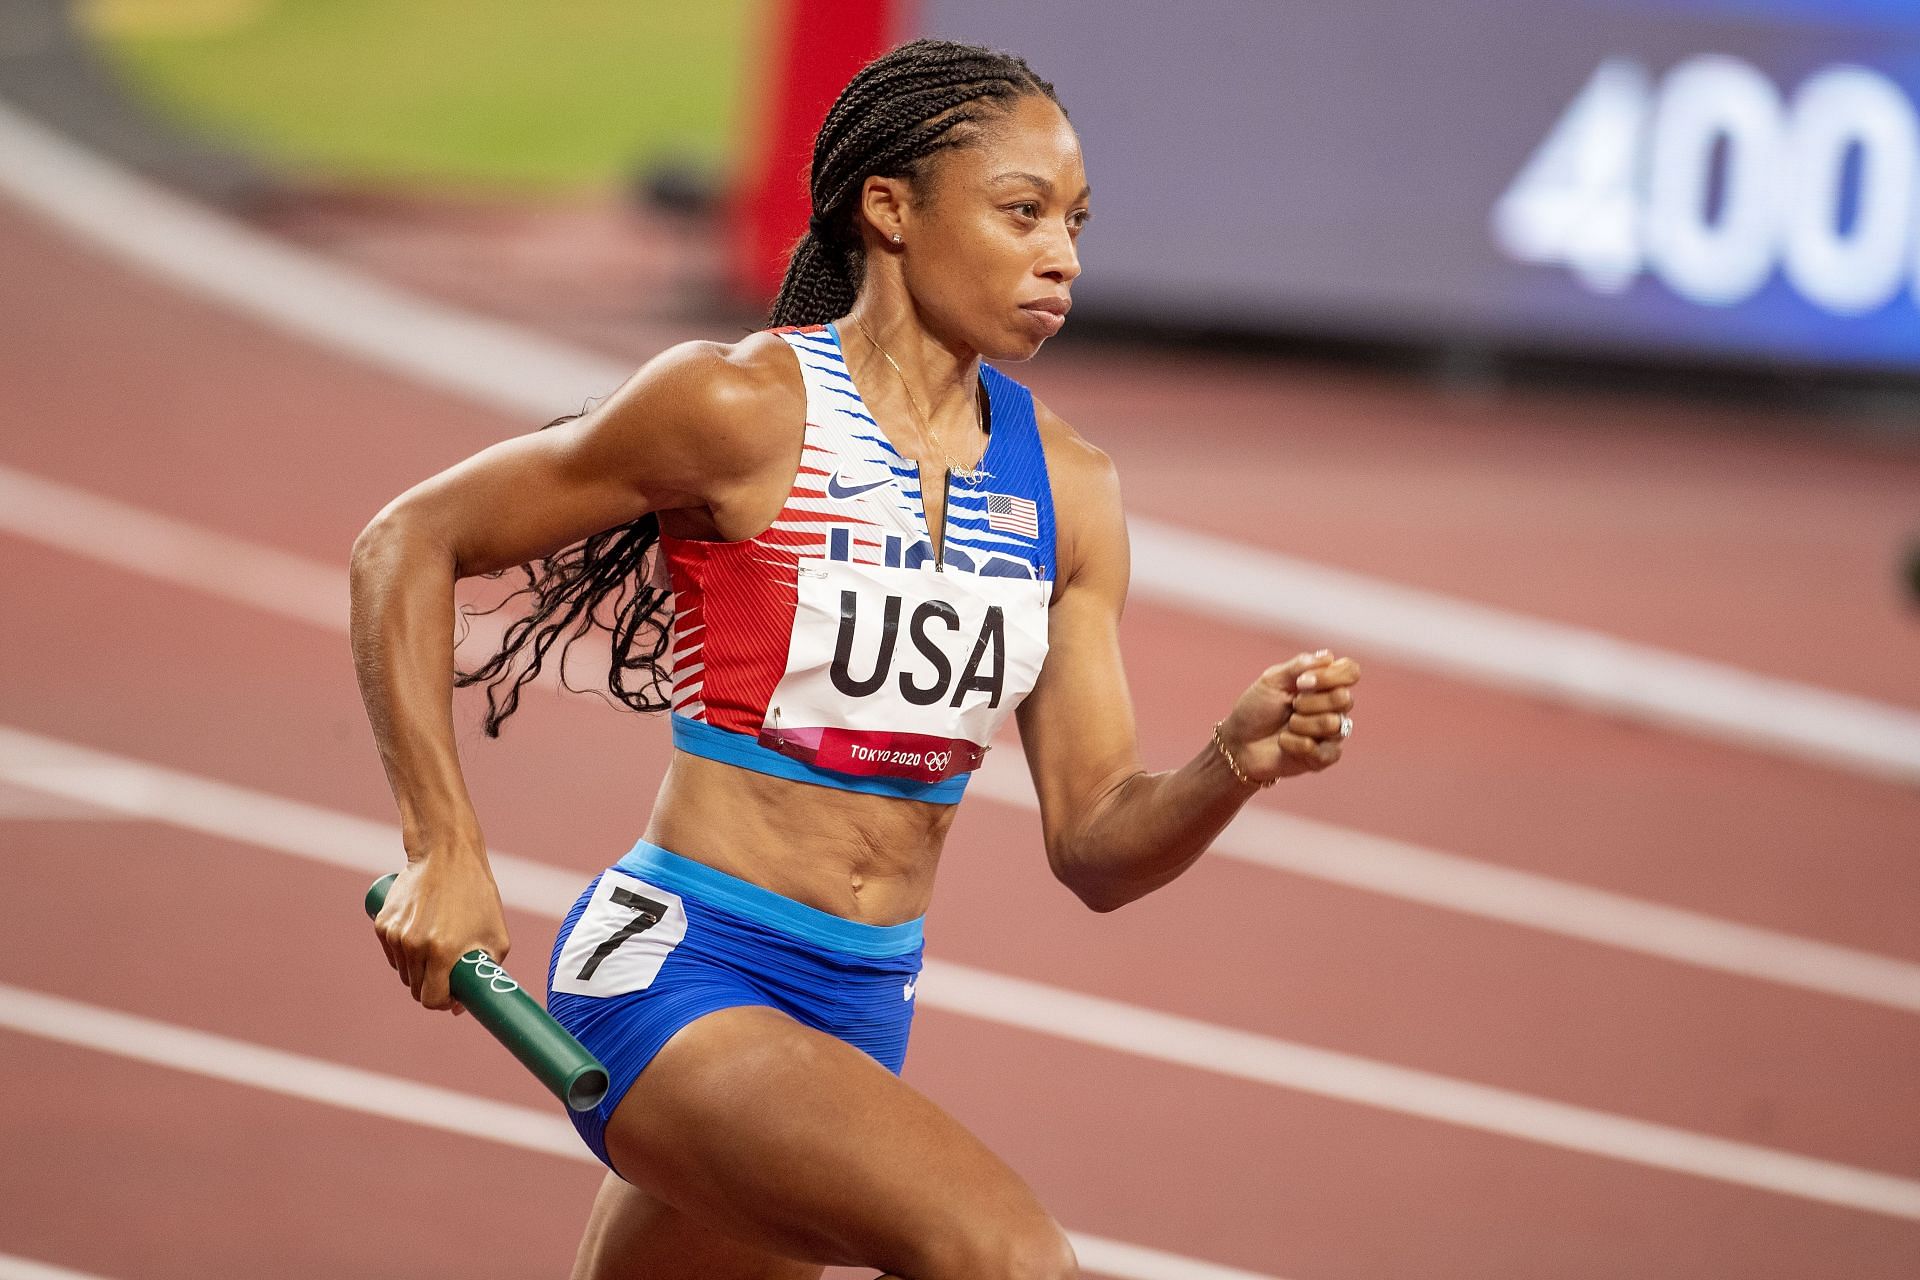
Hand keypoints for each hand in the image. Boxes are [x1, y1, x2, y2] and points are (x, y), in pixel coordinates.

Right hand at [372, 850, 510, 1014]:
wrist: (445, 854)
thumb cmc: (477, 894)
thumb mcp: (496, 936)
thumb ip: (485, 973)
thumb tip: (461, 1004)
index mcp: (442, 951)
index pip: (432, 1000)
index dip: (444, 1002)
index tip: (453, 995)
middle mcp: (414, 945)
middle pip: (415, 989)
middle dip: (432, 986)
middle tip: (449, 970)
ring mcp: (395, 934)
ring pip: (403, 972)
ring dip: (418, 970)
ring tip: (438, 946)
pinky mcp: (382, 924)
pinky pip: (393, 954)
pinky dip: (405, 953)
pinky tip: (422, 934)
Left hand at [1219, 648, 1360, 782]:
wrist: (1239, 742)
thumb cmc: (1256, 708)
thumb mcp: (1271, 680)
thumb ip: (1299, 666)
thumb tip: (1328, 657)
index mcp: (1324, 683)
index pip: (1350, 671)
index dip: (1331, 676)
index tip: (1302, 682)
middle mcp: (1333, 706)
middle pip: (1344, 699)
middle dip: (1309, 702)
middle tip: (1291, 706)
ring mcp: (1331, 733)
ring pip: (1333, 724)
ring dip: (1300, 724)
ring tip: (1287, 726)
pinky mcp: (1324, 757)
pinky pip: (1324, 751)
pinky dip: (1296, 744)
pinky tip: (1284, 743)